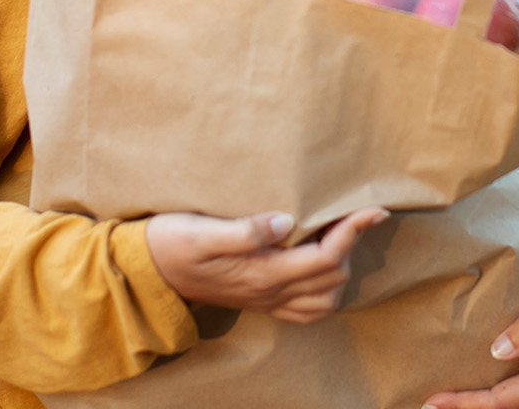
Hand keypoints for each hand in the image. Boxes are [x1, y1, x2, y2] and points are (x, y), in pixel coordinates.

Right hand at [145, 207, 387, 323]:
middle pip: (333, 278)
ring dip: (342, 270)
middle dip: (352, 245)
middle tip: (354, 212)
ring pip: (325, 300)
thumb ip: (244, 230)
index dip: (354, 232)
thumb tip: (285, 221)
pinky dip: (325, 292)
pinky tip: (322, 268)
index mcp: (263, 273)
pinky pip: (306, 310)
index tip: (373, 208)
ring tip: (342, 237)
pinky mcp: (259, 301)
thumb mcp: (202, 231)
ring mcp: (265, 301)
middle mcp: (270, 292)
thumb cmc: (172, 244)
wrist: (146, 274)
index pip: (326, 256)